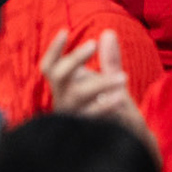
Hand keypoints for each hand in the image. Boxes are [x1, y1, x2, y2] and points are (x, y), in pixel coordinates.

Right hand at [40, 29, 156, 153]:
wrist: (121, 142)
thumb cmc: (110, 109)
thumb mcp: (109, 81)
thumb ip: (109, 59)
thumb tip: (109, 32)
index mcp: (64, 89)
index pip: (49, 67)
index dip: (54, 50)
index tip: (65, 30)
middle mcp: (64, 101)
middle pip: (59, 75)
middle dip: (74, 58)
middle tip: (93, 43)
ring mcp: (73, 116)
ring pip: (78, 94)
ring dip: (99, 82)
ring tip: (123, 77)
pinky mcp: (86, 130)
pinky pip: (93, 115)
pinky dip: (106, 104)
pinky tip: (121, 98)